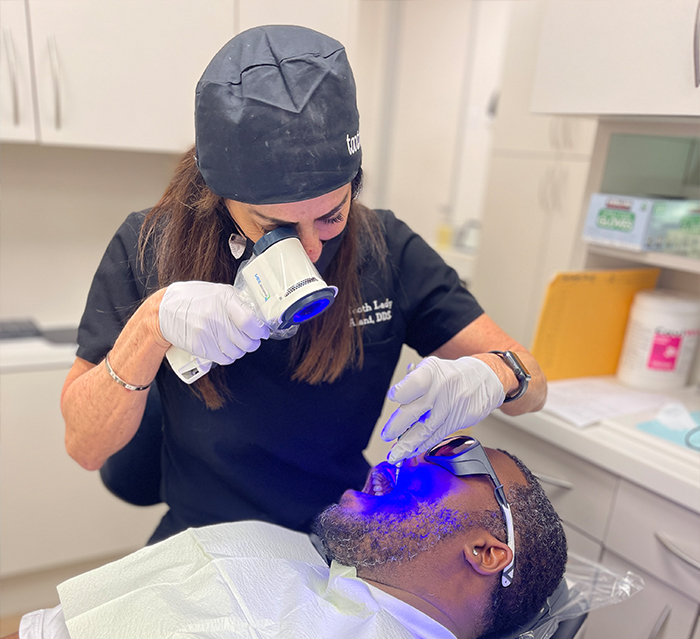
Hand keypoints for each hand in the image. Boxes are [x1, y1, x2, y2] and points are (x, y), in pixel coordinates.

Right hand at [159, 281, 269, 364]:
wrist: (165, 310)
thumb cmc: (193, 299)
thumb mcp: (218, 292)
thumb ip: (238, 303)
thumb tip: (258, 317)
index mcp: (224, 299)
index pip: (250, 321)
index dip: (260, 331)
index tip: (263, 332)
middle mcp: (216, 315)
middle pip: (246, 340)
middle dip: (253, 343)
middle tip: (252, 340)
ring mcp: (206, 332)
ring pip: (236, 352)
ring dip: (240, 351)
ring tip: (236, 343)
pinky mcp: (199, 346)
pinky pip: (223, 359)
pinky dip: (228, 357)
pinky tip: (225, 349)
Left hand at [381, 356, 504, 463]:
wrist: (484, 379)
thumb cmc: (450, 375)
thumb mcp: (431, 368)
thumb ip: (412, 385)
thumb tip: (395, 405)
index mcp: (432, 372)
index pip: (413, 384)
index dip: (400, 393)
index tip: (393, 398)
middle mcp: (441, 389)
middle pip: (415, 411)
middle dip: (397, 426)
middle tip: (386, 435)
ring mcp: (451, 406)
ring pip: (426, 429)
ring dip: (407, 445)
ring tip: (395, 454)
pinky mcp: (459, 421)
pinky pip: (437, 436)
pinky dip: (423, 446)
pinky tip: (412, 452)